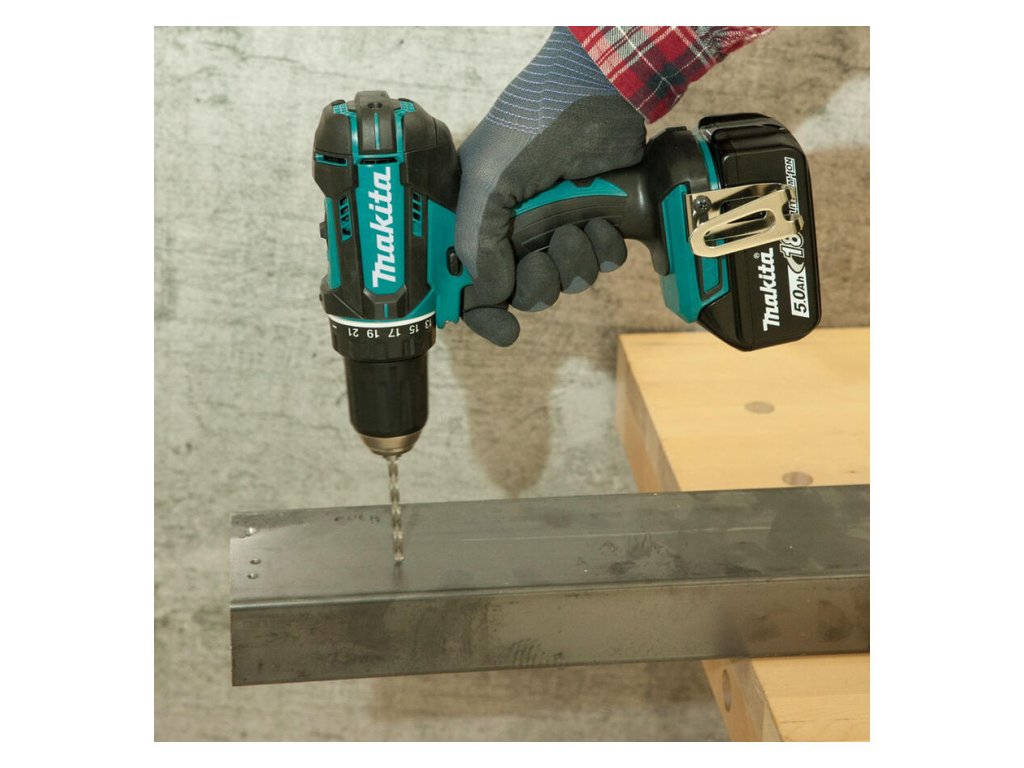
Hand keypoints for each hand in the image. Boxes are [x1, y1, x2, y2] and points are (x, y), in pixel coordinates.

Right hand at [455, 27, 645, 345]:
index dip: (483, 314)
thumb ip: (479, 245)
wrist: (595, 93)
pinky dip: (605, 248)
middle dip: (538, 282)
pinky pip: (603, 262)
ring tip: (575, 224)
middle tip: (541, 255)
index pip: (470, 285)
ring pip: (568, 281)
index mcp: (478, 220)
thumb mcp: (486, 183)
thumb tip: (494, 295)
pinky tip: (602, 222)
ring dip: (575, 260)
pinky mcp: (597, 219)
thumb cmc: (530, 127)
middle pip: (524, 292)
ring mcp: (557, 225)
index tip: (504, 330)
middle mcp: (515, 228)